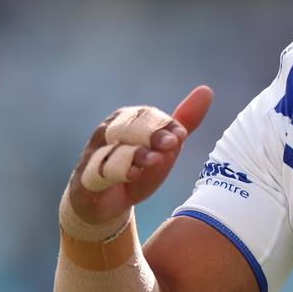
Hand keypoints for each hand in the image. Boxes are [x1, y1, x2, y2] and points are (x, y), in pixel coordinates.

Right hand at [66, 86, 213, 226]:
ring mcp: (94, 152)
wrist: (105, 201)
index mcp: (128, 119)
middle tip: (173, 144)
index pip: (148, 116)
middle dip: (152, 135)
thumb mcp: (164, 146)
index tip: (182, 135)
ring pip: (115, 149)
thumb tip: (206, 90)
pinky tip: (133, 175)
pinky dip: (116, 172)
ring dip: (137, 153)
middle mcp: (108, 131)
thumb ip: (184, 122)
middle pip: (130, 128)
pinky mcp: (86, 176)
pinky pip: (100, 171)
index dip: (166, 125)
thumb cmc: (138, 167)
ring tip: (156, 160)